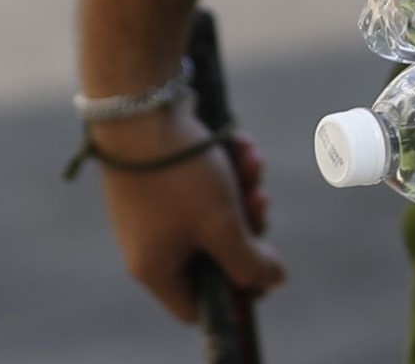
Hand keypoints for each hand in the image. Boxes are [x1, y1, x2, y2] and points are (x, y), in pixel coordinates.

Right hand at [91, 104, 285, 322]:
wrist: (141, 109)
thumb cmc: (179, 176)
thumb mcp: (222, 224)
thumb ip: (249, 261)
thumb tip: (273, 282)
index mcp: (156, 268)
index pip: (198, 304)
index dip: (235, 293)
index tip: (263, 269)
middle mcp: (150, 243)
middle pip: (214, 252)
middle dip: (246, 222)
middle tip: (260, 199)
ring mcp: (154, 208)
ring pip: (215, 210)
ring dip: (243, 185)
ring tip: (253, 161)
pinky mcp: (161, 176)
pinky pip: (205, 182)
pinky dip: (227, 165)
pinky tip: (240, 144)